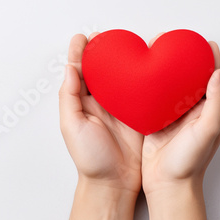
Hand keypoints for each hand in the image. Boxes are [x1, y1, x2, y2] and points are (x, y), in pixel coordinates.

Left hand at [58, 33, 143, 219]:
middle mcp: (102, 103)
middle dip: (106, 52)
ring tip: (132, 46)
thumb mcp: (72, 127)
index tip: (84, 37)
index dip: (80, 52)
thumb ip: (69, 98)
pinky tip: (149, 70)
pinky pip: (141, 94)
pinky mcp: (139, 116)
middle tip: (111, 36)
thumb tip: (70, 69)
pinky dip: (144, 81)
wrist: (114, 183)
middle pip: (102, 71)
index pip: (80, 71)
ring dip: (126, 63)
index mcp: (83, 104)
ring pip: (123, 80)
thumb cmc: (91, 159)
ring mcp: (122, 109)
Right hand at [142, 35, 219, 194]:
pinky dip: (149, 85)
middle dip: (184, 58)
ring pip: (170, 85)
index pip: (211, 77)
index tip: (203, 41)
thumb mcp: (208, 131)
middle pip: (189, 77)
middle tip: (174, 41)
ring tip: (155, 50)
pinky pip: (153, 98)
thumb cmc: (190, 162)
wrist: (168, 185)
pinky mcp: (155, 120)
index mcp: (207, 110)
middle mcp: (191, 110)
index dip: (209, 58)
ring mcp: (173, 115)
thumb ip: (216, 102)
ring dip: (165, 68)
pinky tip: (141, 74)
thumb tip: (219, 73)